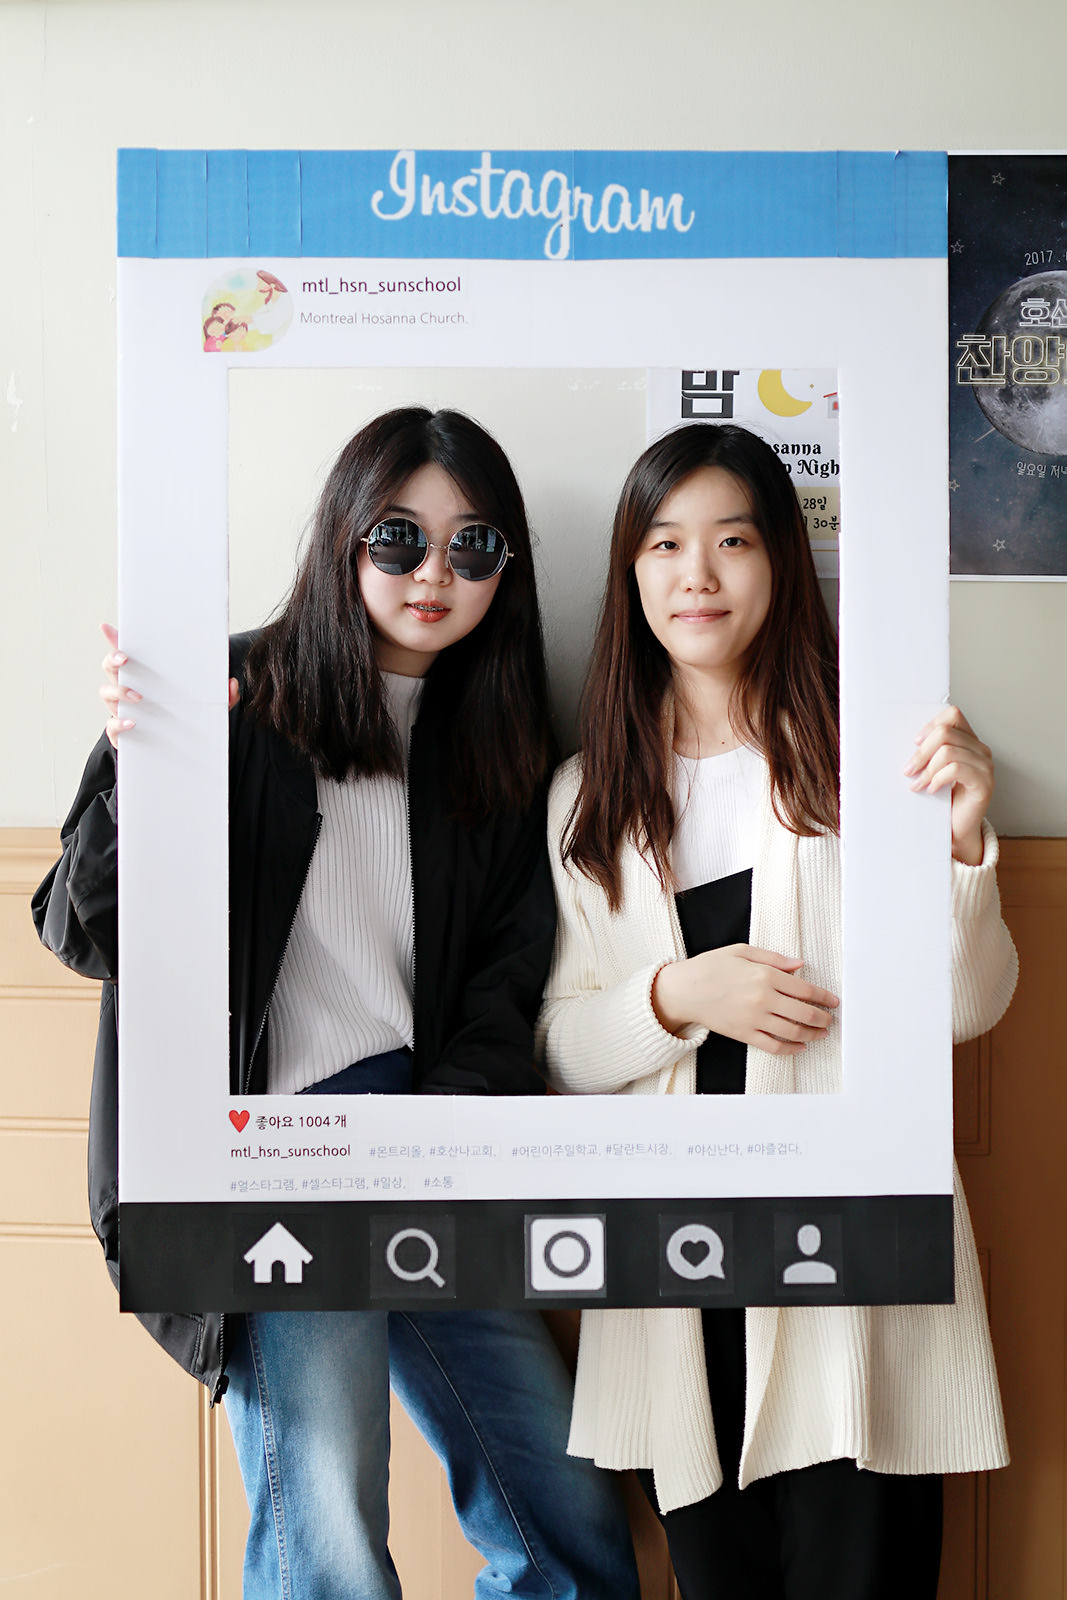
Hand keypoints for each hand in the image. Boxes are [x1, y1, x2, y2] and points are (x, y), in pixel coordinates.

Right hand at [98, 622, 238, 748]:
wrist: (180, 754)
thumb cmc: (188, 720)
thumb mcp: (208, 707)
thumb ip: (222, 696)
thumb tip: (232, 684)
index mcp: (145, 676)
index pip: (128, 653)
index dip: (115, 639)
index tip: (108, 627)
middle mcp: (128, 689)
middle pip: (110, 668)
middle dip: (113, 660)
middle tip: (126, 659)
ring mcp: (122, 710)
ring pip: (107, 694)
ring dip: (119, 691)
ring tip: (137, 696)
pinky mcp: (121, 734)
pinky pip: (112, 726)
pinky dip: (119, 723)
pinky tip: (132, 723)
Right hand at [651, 943, 838, 1055]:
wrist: (683, 990)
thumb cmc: (710, 967)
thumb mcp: (741, 951)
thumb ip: (773, 958)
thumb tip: (799, 965)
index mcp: (764, 975)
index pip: (805, 989)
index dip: (824, 997)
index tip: (833, 1001)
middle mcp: (762, 999)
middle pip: (804, 1013)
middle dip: (823, 1018)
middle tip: (831, 1019)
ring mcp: (754, 1019)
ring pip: (793, 1032)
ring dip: (812, 1034)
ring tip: (821, 1033)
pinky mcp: (744, 1034)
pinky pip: (774, 1046)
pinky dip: (791, 1049)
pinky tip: (800, 1046)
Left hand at [904, 705, 991, 865]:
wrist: (956, 830)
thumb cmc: (942, 800)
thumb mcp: (932, 770)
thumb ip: (927, 753)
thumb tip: (901, 740)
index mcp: (968, 741)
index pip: (952, 715)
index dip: (930, 725)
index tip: (914, 742)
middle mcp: (980, 750)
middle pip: (946, 732)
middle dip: (921, 752)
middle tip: (908, 770)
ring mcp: (985, 766)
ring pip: (948, 751)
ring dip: (927, 769)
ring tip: (917, 784)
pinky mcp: (984, 783)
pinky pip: (956, 769)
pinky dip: (938, 779)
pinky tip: (932, 790)